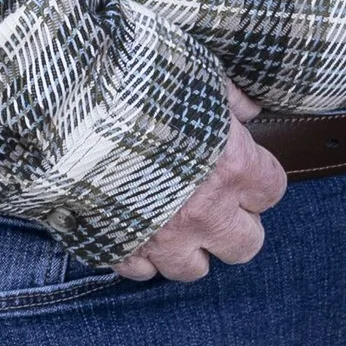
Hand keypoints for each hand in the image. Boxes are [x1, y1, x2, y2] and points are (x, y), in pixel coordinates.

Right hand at [113, 85, 288, 282]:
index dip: (259, 180)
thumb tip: (250, 108)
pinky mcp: (121, 249)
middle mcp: (205, 211)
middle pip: (245, 245)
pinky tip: (136, 226)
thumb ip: (230, 97)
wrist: (73, 112)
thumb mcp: (198, 73)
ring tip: (177, 221)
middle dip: (236, 226)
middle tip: (218, 203)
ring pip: (194, 269)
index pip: (271, 191)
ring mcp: (163, 237)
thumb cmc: (141, 86)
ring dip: (190, 247)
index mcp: (232, 167)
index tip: (244, 168)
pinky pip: (141, 272)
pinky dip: (142, 254)